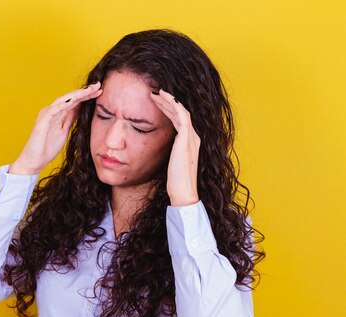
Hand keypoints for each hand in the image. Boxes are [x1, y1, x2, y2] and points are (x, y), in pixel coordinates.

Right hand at [9, 81, 102, 174]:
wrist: (34, 161)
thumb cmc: (47, 148)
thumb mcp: (64, 131)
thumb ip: (69, 119)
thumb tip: (80, 109)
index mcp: (57, 113)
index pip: (74, 101)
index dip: (87, 95)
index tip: (100, 91)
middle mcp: (51, 111)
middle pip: (70, 98)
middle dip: (84, 91)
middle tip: (98, 85)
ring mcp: (46, 116)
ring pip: (62, 101)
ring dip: (76, 95)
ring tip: (88, 90)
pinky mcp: (42, 123)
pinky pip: (53, 111)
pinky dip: (62, 105)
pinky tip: (72, 101)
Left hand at [150, 89, 199, 205]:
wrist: (183, 191)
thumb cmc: (176, 181)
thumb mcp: (172, 163)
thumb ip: (171, 153)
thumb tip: (160, 149)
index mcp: (190, 142)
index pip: (179, 120)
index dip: (168, 110)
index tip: (156, 103)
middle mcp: (193, 137)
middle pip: (180, 113)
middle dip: (167, 103)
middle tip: (154, 94)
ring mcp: (191, 137)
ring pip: (181, 111)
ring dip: (169, 101)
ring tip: (156, 93)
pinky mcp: (187, 140)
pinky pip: (182, 116)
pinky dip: (174, 105)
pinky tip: (165, 99)